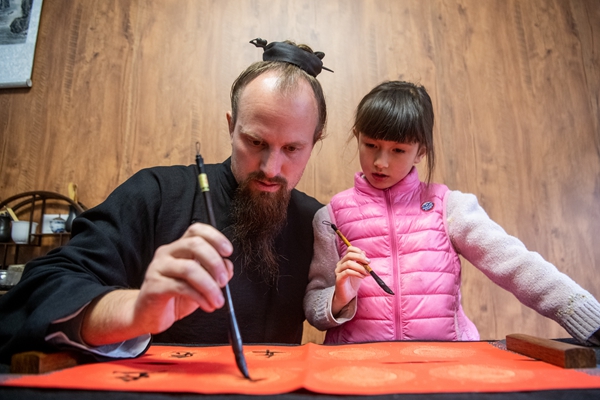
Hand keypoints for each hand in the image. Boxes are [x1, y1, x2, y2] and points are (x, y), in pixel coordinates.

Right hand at [81, 223, 232, 345]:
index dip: (215, 237)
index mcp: (179, 248)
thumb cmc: (175, 296)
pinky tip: (207, 306)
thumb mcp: (200, 283)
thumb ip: (214, 272)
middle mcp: (167, 253)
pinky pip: (182, 287)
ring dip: (210, 286)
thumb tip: (228, 267)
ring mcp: (158, 268)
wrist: (148, 316)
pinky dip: (200, 297)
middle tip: (224, 281)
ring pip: (189, 268)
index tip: (228, 251)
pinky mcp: (154, 286)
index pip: (196, 230)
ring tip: (218, 301)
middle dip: (215, 262)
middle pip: (194, 244)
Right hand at [332, 246, 368, 314]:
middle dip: (360, 258)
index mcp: (345, 261)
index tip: (367, 259)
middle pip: (349, 255)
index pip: (350, 250)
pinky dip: (356, 273)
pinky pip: (347, 272)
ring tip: (366, 273)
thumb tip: (364, 252)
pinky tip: (362, 277)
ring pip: (348, 263)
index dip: (359, 251)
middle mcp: (340, 264)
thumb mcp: (359, 271)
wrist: (347, 296)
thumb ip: (361, 262)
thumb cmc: (353, 283)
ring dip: (360, 267)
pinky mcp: (339, 278)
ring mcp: (338, 271)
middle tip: (368, 263)